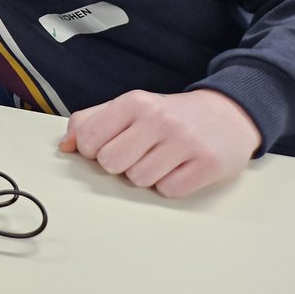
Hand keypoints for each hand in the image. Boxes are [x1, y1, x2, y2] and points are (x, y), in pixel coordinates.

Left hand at [58, 88, 261, 196]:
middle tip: (137, 153)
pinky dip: (170, 185)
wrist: (229, 115)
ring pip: (138, 180)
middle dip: (119, 165)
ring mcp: (185, 142)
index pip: (89, 138)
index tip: (108, 145)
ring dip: (145, 175)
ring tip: (161, 158)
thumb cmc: (170, 115)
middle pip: (110, 163)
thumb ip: (92, 121)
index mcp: (134, 102)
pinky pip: (168, 191)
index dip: (92, 150)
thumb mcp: (130, 107)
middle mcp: (159, 119)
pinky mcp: (208, 165)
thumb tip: (65, 145)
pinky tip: (180, 168)